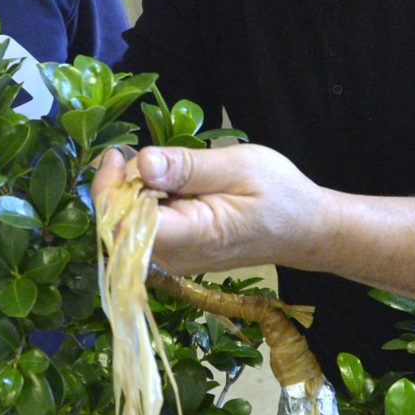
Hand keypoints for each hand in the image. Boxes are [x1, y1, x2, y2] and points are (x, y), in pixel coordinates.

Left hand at [93, 143, 328, 274]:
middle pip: (117, 224)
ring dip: (134, 191)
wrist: (305, 229)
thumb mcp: (238, 167)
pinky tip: (170, 184)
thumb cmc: (280, 196)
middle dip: (121, 185)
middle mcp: (174, 258)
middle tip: (149, 154)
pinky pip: (142, 227)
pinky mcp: (174, 253)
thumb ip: (188, 167)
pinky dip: (146, 200)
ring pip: (126, 225)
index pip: (123, 225)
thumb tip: (143, 162)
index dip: (109, 190)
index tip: (118, 154)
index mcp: (190, 237)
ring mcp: (173, 259)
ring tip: (168, 168)